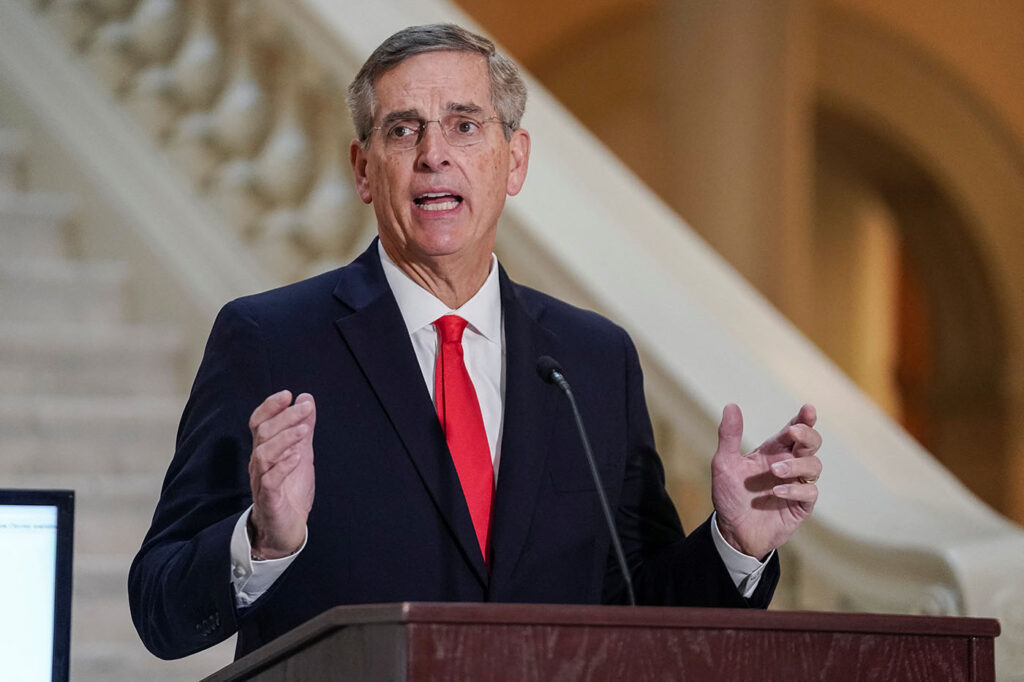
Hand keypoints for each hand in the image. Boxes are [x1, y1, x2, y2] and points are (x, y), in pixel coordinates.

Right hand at [247, 390, 315, 558]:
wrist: (286, 530)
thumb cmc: (290, 491)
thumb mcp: (301, 454)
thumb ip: (302, 429)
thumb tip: (306, 399)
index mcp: (265, 450)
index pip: (259, 422)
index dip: (270, 406)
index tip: (289, 394)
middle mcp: (259, 463)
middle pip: (262, 433)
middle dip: (284, 417)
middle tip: (305, 408)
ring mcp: (261, 480)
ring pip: (263, 454)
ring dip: (284, 439)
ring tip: (303, 430)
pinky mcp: (268, 499)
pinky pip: (270, 480)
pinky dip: (283, 466)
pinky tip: (297, 457)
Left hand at [711, 403, 821, 558]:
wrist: (732, 531)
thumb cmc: (730, 496)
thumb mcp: (724, 464)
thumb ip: (729, 436)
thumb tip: (731, 406)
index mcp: (773, 452)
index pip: (794, 430)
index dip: (804, 419)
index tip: (807, 409)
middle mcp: (788, 465)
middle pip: (812, 443)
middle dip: (807, 435)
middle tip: (793, 434)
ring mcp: (796, 485)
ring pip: (814, 466)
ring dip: (797, 464)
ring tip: (775, 471)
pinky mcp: (800, 506)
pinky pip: (810, 492)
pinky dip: (796, 489)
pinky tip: (777, 491)